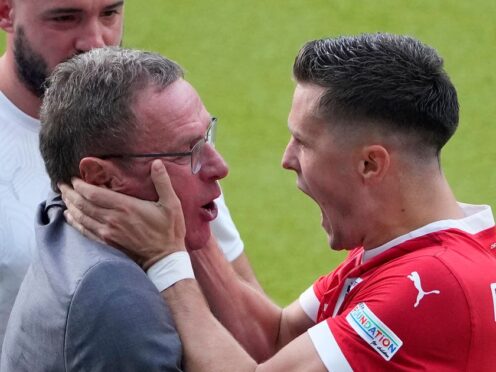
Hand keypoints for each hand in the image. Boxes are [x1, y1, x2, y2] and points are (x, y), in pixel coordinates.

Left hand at [59, 160, 185, 269]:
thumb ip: (162, 182)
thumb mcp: (172, 204)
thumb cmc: (169, 231)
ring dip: (70, 205)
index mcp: (125, 207)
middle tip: (62, 184)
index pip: (94, 194)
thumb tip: (157, 162)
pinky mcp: (107, 243)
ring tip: (63, 196)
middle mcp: (112, 220)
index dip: (81, 185)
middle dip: (70, 193)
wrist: (164, 260)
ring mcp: (108, 233)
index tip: (74, 178)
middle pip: (83, 204)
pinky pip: (85, 232)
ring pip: (82, 217)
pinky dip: (75, 223)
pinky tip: (69, 217)